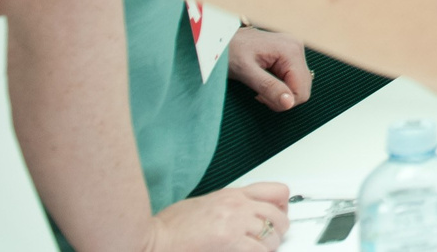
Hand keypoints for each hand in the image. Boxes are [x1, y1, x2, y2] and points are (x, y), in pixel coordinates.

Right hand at [143, 183, 289, 251]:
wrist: (152, 239)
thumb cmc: (168, 227)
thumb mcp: (202, 205)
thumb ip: (226, 207)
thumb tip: (242, 214)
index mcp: (231, 195)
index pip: (276, 191)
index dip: (284, 206)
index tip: (280, 215)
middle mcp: (237, 206)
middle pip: (278, 215)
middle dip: (278, 230)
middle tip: (271, 240)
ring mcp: (234, 223)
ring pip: (272, 236)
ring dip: (269, 247)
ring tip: (259, 251)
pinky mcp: (229, 241)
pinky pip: (259, 251)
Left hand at [226, 28, 311, 111]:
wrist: (222, 37)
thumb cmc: (230, 51)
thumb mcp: (246, 72)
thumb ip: (269, 87)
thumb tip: (289, 103)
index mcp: (290, 51)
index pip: (301, 90)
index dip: (283, 102)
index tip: (261, 98)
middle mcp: (297, 48)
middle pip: (303, 88)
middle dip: (282, 98)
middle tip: (260, 94)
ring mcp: (294, 50)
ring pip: (299, 85)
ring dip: (281, 93)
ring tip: (261, 87)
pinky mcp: (290, 54)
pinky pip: (293, 78)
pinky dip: (281, 86)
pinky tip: (266, 81)